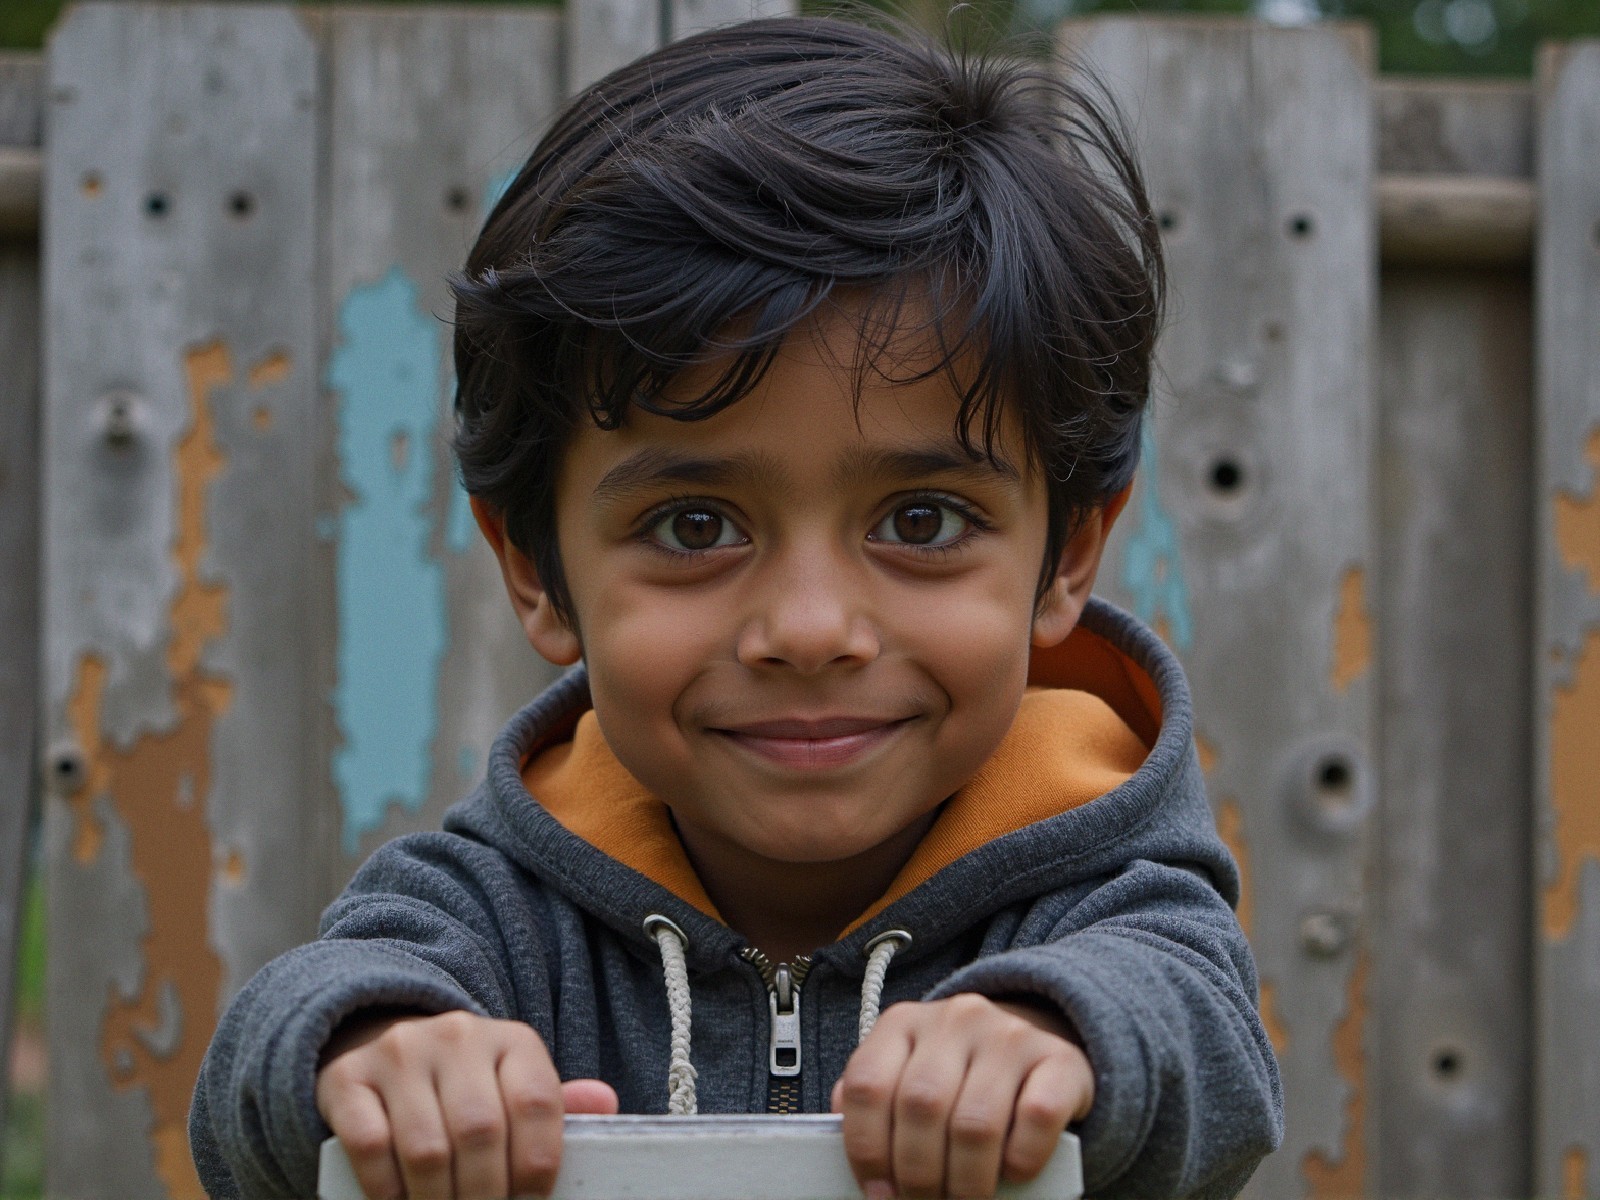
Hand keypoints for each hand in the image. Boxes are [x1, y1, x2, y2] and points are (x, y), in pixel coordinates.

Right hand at [315, 1009, 618, 1199]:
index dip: (537, 1168)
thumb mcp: (514, 1085)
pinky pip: (371, 1146)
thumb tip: (604, 1102)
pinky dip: (389, 1192)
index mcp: (512, 1040)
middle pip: (481, 1132)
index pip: (537, 1104)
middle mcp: (457, 1035)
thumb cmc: (465, 1084)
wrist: (384, 1044)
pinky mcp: (348, 1078)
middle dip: (486, 1196)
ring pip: (427, 1148)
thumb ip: (555, 1105)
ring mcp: (400, 1052)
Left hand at [831, 994, 1092, 1199]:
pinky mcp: (1059, 1060)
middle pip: (921, 1107)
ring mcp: (1009, 1035)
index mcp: (903, 1023)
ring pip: (976, 1123)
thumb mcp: (908, 1076)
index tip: (878, 1193)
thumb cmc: (960, 1076)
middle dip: (918, 1174)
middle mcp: (955, 1019)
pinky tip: (1012, 1172)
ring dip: (967, 1182)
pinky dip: (1021, 1161)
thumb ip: (877, 1108)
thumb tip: (859, 1168)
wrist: (1036, 1044)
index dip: (866, 1150)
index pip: (867, 1085)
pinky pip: (1036, 1119)